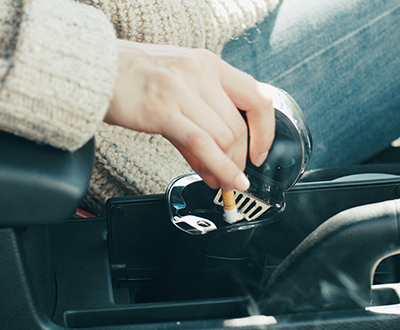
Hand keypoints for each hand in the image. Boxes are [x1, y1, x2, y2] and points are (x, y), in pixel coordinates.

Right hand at [105, 39, 274, 190]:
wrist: (96, 68)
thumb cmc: (136, 77)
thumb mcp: (178, 92)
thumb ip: (199, 127)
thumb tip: (215, 164)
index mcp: (210, 65)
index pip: (257, 97)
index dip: (265, 130)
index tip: (260, 151)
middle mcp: (201, 74)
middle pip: (237, 126)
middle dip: (240, 159)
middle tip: (235, 176)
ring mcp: (182, 90)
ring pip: (224, 137)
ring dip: (228, 167)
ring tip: (225, 182)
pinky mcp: (163, 110)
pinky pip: (201, 144)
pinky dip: (219, 167)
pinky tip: (223, 181)